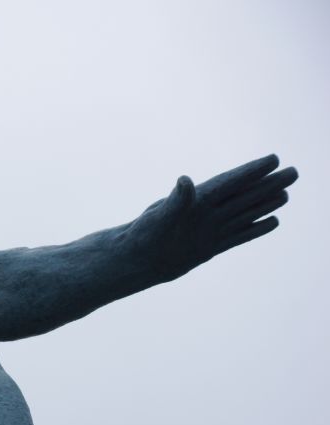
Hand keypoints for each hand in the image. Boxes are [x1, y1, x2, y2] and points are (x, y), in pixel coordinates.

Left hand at [130, 154, 297, 280]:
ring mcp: (209, 230)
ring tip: (286, 194)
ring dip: (266, 204)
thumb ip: (177, 199)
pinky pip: (239, 236)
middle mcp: (206, 213)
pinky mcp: (210, 247)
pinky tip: (273, 222)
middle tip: (294, 172)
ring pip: (245, 214)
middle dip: (268, 184)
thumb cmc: (144, 237)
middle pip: (244, 195)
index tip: (274, 159)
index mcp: (197, 201)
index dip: (251, 171)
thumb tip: (185, 180)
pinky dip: (256, 229)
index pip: (230, 182)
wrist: (136, 261)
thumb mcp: (160, 217)